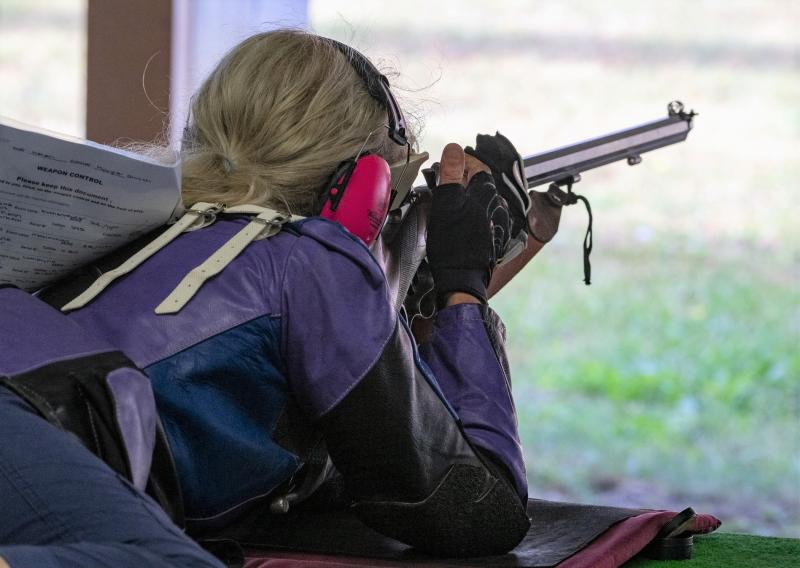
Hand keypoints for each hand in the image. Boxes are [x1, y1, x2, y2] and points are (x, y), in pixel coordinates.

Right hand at [426, 143, 510, 305]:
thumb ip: (450, 172)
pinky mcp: (493, 236)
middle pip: (477, 182)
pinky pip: (480, 216)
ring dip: (463, 197)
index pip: (475, 164)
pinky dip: (467, 213)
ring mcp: (497, 221)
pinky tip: (456, 222)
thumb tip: (453, 148)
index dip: (459, 162)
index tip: (445, 165)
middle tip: (441, 184)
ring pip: (478, 199)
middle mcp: (496, 203)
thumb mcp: (445, 202)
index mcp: (486, 191)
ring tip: (446, 204)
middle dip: (459, 180)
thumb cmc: (453, 241)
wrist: (462, 277)